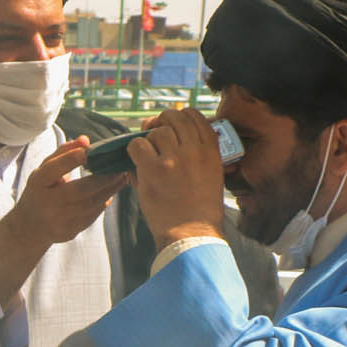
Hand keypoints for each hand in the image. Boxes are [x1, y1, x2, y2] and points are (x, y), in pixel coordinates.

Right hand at [14, 137, 129, 245]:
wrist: (30, 226)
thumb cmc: (41, 191)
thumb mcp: (44, 171)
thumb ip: (64, 153)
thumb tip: (85, 140)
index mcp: (38, 183)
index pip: (53, 170)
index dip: (70, 160)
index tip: (87, 151)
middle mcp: (46, 203)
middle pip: (78, 190)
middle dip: (102, 178)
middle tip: (118, 168)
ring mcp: (57, 220)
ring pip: (89, 205)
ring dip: (109, 191)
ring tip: (120, 178)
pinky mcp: (68, 232)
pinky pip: (91, 217)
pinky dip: (103, 204)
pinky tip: (110, 193)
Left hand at [125, 109, 225, 248]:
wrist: (191, 232)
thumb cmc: (200, 208)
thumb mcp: (213, 175)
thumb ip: (201, 154)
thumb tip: (181, 138)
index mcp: (211, 151)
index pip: (196, 116)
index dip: (181, 114)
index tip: (172, 123)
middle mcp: (193, 151)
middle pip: (174, 117)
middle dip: (161, 120)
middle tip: (153, 130)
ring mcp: (173, 159)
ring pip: (156, 131)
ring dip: (149, 139)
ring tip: (148, 153)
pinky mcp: (153, 169)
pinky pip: (137, 145)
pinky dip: (134, 150)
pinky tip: (137, 162)